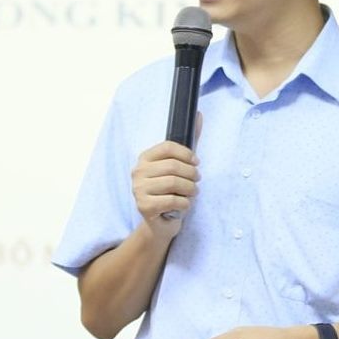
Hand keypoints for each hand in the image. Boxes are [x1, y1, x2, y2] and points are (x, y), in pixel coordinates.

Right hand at [131, 114, 201, 239]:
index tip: (196, 162)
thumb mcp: (179, 167)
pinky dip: (185, 203)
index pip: (167, 147)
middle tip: (196, 182)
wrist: (159, 223)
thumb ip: (189, 143)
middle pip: (173, 166)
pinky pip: (173, 200)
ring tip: (192, 193)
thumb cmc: (170, 192)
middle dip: (192, 174)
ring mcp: (138, 189)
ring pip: (174, 183)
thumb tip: (200, 114)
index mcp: (145, 158)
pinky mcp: (143, 206)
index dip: (187, 154)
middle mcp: (138, 172)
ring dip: (190, 189)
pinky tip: (184, 204)